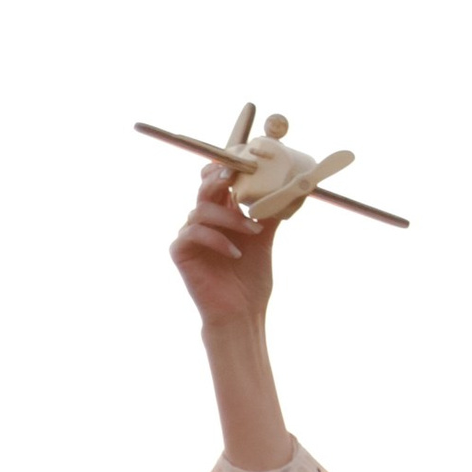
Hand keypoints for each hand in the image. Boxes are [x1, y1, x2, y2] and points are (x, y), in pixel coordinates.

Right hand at [169, 164, 277, 333]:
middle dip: (220, 177)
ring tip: (253, 231)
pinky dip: (216, 239)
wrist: (242, 312)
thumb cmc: (250, 278)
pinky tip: (235, 253)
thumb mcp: (265, 239)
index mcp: (221, 213)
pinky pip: (193, 233)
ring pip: (201, 210)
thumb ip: (270, 213)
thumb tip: (290, 188)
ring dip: (229, 218)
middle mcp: (204, 220)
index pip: (217, 180)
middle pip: (204, 187)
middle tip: (237, 174)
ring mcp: (190, 235)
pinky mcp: (181, 252)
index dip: (227, 166)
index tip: (245, 159)